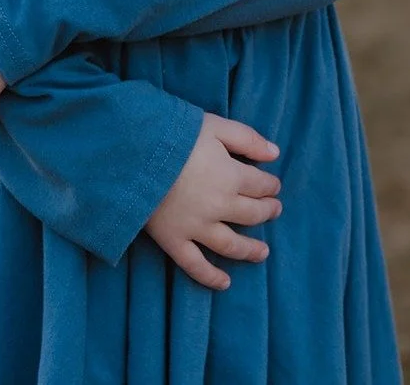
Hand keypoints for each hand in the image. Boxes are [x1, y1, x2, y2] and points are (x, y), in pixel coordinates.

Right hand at [144, 112, 282, 291]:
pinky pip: (195, 265)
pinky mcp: (173, 240)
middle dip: (266, 212)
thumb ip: (247, 138)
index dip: (270, 185)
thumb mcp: (214, 126)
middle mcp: (219, 207)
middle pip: (251, 215)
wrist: (134, 154)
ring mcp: (196, 227)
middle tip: (274, 210)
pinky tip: (224, 283)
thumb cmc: (174, 133)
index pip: (260, 185)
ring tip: (263, 252)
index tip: (273, 185)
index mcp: (231, 177)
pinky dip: (210, 277)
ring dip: (249, 250)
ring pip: (230, 245)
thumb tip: (275, 154)